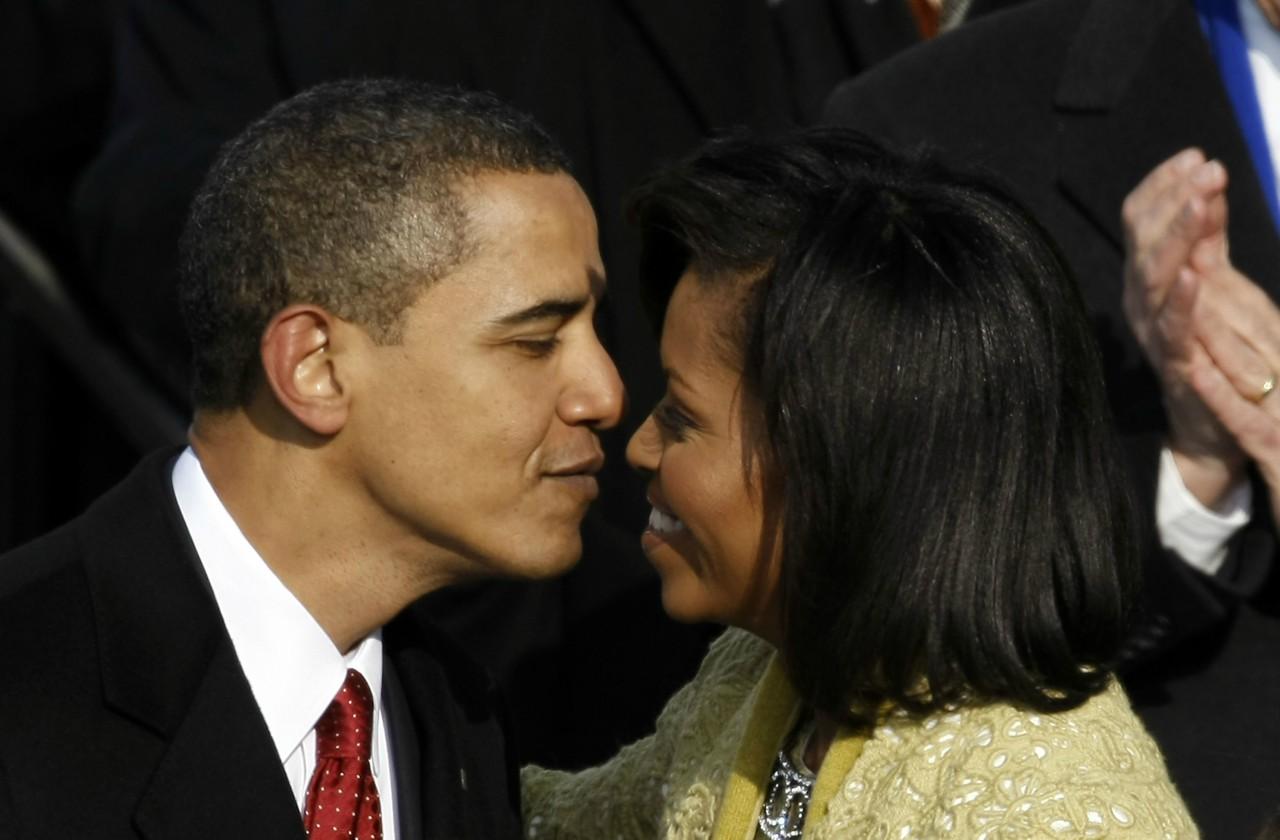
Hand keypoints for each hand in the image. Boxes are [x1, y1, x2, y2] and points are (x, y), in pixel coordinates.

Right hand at [1122, 150, 1248, 505]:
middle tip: (1206, 168)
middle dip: (1174, 199)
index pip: (1142, 216)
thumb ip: (1208, 235)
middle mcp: (1141, 296)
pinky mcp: (1172, 359)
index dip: (1164, 184)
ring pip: (1152, 273)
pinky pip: (1171, 325)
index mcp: (1148, 273)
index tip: (1196, 155)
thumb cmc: (1214, 347)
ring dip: (1176, 235)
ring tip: (1200, 201)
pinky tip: (1193, 271)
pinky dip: (1181, 297)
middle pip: (1142, 237)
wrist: (1214, 419)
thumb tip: (1209, 183)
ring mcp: (1151, 328)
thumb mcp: (1213, 278)